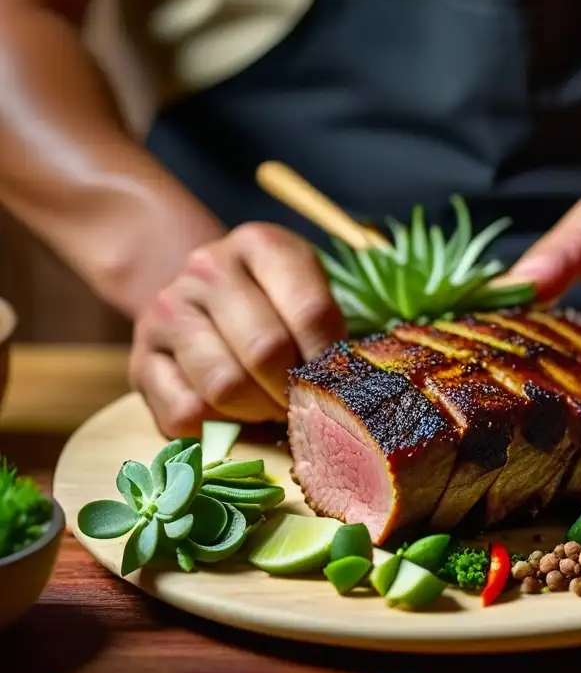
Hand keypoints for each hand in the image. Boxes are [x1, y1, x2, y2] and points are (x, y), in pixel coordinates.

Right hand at [129, 223, 346, 436]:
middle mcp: (208, 269)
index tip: (337, 382)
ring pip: (224, 386)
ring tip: (272, 408)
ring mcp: (168, 312)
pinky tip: (233, 414)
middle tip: (305, 404)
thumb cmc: (271, 304)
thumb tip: (347, 388)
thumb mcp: (305, 292)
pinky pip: (186, 413)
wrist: (197, 295)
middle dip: (294, 391)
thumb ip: (327, 327)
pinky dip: (217, 427)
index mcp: (261, 245)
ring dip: (258, 411)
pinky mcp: (141, 361)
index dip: (330, 360)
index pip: (310, 311)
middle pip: (266, 350)